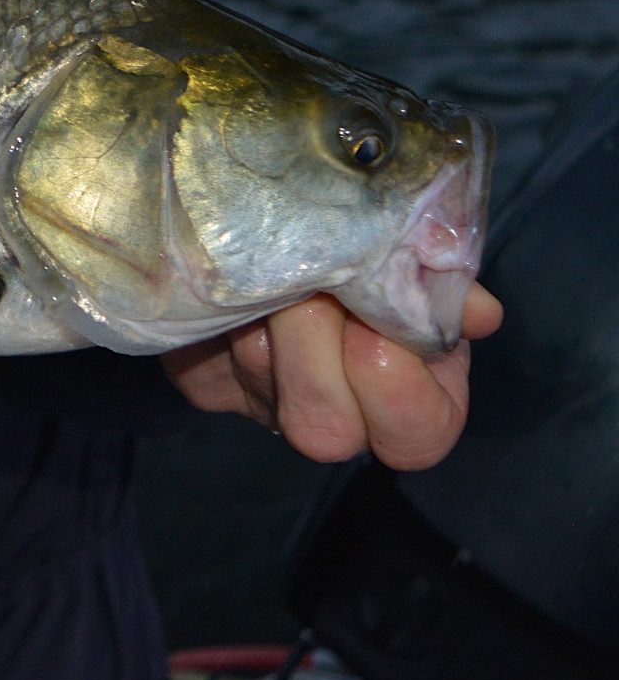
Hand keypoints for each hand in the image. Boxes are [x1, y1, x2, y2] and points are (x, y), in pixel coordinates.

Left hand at [161, 282, 502, 468]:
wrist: (292, 243)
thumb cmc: (379, 266)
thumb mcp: (426, 273)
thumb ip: (447, 291)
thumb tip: (476, 313)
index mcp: (411, 408)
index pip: (416, 436)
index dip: (396, 386)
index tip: (374, 324)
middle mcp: (334, 422)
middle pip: (323, 427)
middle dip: (317, 341)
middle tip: (316, 281)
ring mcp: (262, 406)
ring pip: (257, 369)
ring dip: (269, 303)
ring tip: (279, 250)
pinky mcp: (203, 380)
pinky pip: (205, 350)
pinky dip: (222, 299)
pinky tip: (238, 264)